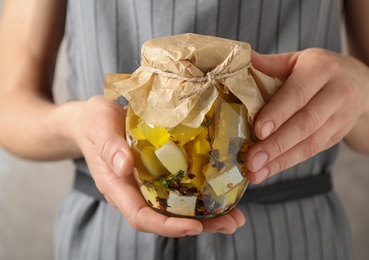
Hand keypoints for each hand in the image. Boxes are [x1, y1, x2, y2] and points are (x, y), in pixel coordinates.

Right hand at [75, 96, 244, 236]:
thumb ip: (110, 147)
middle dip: (200, 225)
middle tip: (231, 223)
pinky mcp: (161, 172)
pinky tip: (223, 191)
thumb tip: (124, 167)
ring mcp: (150, 184)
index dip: (168, 226)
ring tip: (236, 216)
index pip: (142, 217)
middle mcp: (137, 191)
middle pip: (167, 218)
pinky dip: (203, 194)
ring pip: (179, 207)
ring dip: (208, 215)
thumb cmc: (95, 123)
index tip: (195, 227)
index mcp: (119, 188)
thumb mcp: (99, 128)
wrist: (96, 119)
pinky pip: (182, 188)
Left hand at [245, 48, 368, 183]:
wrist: (358, 83)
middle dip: (276, 145)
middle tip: (251, 160)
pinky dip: (287, 162)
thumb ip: (269, 64)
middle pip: (305, 123)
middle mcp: (337, 93)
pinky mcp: (337, 136)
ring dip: (280, 161)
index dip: (278, 113)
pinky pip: (311, 151)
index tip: (258, 131)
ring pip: (310, 143)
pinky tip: (268, 170)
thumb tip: (243, 60)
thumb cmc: (316, 70)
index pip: (298, 93)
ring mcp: (340, 118)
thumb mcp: (295, 61)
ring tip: (255, 173)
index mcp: (322, 69)